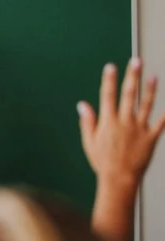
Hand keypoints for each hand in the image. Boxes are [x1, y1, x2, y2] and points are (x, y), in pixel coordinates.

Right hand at [78, 57, 164, 190]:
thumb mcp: (89, 142)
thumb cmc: (102, 162)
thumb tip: (83, 105)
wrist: (119, 179)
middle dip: (132, 76)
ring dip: (150, 89)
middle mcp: (125, 122)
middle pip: (129, 94)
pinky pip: (161, 123)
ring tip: (153, 76)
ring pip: (146, 104)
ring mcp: (139, 129)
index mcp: (108, 122)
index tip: (111, 67)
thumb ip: (88, 122)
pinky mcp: (151, 137)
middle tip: (136, 61)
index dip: (109, 80)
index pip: (107, 96)